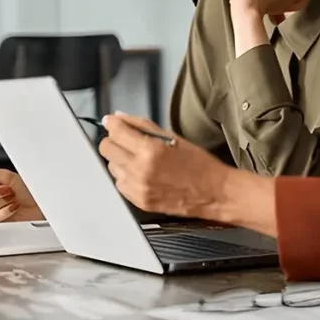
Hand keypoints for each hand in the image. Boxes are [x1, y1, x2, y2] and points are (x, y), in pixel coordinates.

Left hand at [98, 112, 230, 219]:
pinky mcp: (138, 201)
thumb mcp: (173, 137)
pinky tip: (142, 173)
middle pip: (106, 149)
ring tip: (139, 159)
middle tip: (126, 139)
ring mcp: (137, 188)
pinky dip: (126, 176)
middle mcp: (140, 170)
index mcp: (151, 150)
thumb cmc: (198, 163)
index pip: (116, 132)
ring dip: (120, 159)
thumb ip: (143, 126)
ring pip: (111, 167)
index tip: (112, 122)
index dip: (112, 124)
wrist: (213, 193)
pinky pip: (120, 183)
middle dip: (114, 141)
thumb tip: (119, 118)